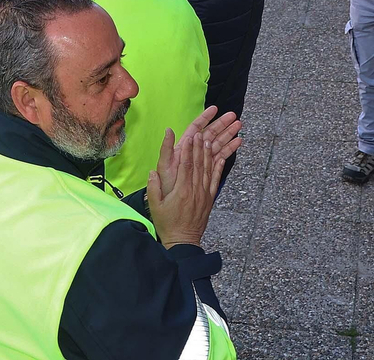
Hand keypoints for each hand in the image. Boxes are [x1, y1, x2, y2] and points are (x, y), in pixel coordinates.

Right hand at [147, 110, 238, 247]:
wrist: (183, 241)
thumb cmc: (167, 224)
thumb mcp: (155, 207)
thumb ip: (153, 188)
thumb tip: (152, 172)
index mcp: (181, 191)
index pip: (186, 166)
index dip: (189, 150)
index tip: (190, 137)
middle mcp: (195, 190)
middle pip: (198, 164)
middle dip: (199, 147)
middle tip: (201, 132)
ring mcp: (204, 195)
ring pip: (208, 170)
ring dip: (209, 153)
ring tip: (210, 139)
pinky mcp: (209, 199)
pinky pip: (215, 180)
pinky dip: (218, 168)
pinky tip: (221, 157)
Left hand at [149, 107, 240, 199]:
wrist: (174, 208)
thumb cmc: (166, 186)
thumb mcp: (164, 165)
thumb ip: (166, 148)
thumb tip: (168, 130)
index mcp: (183, 148)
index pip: (196, 128)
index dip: (205, 118)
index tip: (215, 109)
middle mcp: (193, 153)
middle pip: (210, 134)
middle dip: (222, 124)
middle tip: (233, 116)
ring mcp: (201, 162)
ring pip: (217, 145)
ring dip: (228, 135)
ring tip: (239, 126)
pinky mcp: (207, 172)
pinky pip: (220, 158)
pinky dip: (229, 151)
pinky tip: (236, 143)